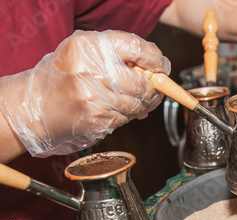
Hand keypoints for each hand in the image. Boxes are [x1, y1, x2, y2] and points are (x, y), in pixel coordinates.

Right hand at [0, 30, 169, 156]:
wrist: (36, 106)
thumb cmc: (64, 76)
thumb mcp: (84, 52)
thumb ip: (118, 54)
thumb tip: (156, 67)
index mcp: (90, 46)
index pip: (136, 48)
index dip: (156, 58)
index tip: (162, 65)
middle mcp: (92, 70)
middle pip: (142, 82)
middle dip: (153, 89)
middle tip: (153, 89)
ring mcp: (94, 97)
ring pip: (137, 104)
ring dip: (142, 105)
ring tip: (134, 101)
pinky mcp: (96, 119)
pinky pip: (125, 119)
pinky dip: (127, 116)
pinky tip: (116, 110)